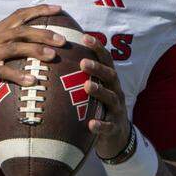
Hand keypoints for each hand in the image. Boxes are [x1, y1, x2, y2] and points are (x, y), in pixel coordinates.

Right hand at [0, 4, 65, 109]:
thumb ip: (11, 46)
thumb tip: (39, 46)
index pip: (19, 15)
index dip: (39, 10)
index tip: (59, 9)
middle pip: (21, 31)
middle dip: (43, 33)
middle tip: (62, 40)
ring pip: (14, 48)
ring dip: (35, 51)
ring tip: (52, 56)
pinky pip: (3, 71)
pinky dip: (18, 75)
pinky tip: (32, 81)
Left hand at [80, 35, 130, 159]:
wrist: (117, 138)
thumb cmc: (99, 108)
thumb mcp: (95, 90)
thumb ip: (82, 76)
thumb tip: (58, 56)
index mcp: (110, 81)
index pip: (106, 60)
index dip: (98, 48)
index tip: (85, 37)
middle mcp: (116, 92)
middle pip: (110, 76)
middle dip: (98, 68)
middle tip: (83, 63)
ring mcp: (117, 110)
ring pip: (110, 98)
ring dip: (99, 91)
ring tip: (86, 86)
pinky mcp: (115, 128)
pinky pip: (108, 126)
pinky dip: (100, 125)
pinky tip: (91, 124)